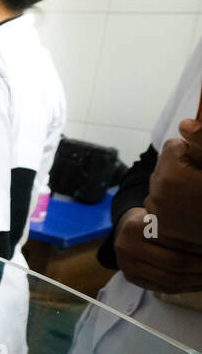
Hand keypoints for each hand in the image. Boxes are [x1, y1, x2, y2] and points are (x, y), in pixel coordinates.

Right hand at [112, 207, 201, 293]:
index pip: (173, 240)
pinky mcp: (132, 279)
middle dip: (200, 265)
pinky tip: (199, 283)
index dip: (197, 246)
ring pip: (169, 279)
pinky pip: (163, 288)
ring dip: (195, 280)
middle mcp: (127, 248)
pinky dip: (185, 288)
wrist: (122, 231)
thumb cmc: (147, 221)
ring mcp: (127, 266)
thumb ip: (176, 228)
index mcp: (135, 228)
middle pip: (172, 262)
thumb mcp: (158, 216)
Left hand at [141, 117, 201, 250]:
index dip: (194, 151)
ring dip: (179, 185)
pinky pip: (162, 204)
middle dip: (184, 167)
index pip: (173, 146)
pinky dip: (176, 204)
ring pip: (163, 185)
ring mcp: (157, 215)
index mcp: (171, 177)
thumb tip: (184, 124)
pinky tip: (195, 210)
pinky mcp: (161, 230)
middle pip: (166, 166)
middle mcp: (156, 196)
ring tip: (201, 197)